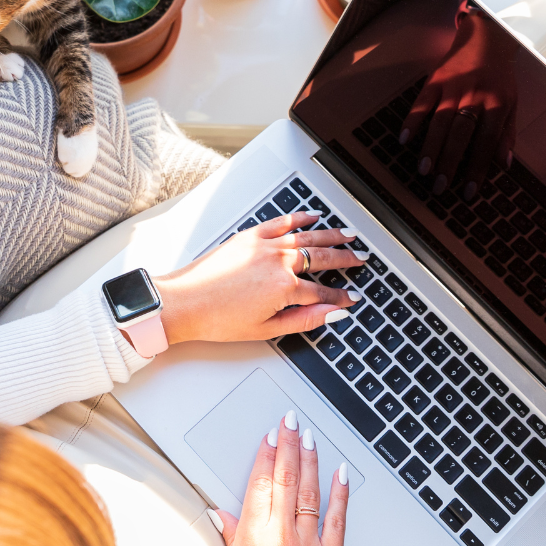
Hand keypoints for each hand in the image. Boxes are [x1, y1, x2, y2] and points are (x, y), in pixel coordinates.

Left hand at [153, 211, 364, 344]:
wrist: (184, 302)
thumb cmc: (218, 319)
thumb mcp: (266, 329)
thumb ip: (303, 319)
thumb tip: (330, 314)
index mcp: (284, 287)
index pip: (322, 292)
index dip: (340, 296)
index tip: (352, 297)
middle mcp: (278, 261)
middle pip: (322, 258)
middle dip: (346, 259)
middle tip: (361, 259)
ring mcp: (264, 245)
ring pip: (307, 237)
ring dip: (331, 235)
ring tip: (348, 234)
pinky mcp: (249, 235)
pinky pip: (281, 222)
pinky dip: (299, 218)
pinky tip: (312, 216)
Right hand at [215, 412, 348, 545]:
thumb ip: (232, 536)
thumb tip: (222, 513)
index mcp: (256, 535)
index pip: (261, 481)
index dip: (266, 453)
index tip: (269, 435)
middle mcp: (283, 535)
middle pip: (286, 477)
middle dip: (288, 444)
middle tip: (290, 421)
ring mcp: (310, 545)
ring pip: (310, 490)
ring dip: (310, 459)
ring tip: (309, 436)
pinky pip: (337, 518)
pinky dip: (340, 493)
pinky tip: (340, 473)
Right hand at [400, 6, 516, 200]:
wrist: (485, 39)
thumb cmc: (500, 76)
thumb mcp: (512, 103)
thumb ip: (507, 134)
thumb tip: (504, 165)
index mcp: (496, 104)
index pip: (486, 143)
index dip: (477, 169)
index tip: (469, 192)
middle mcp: (474, 96)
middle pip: (460, 134)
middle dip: (450, 162)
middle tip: (440, 187)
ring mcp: (452, 87)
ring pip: (440, 121)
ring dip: (430, 147)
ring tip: (423, 171)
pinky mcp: (434, 80)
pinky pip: (421, 103)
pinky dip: (412, 121)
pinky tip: (404, 139)